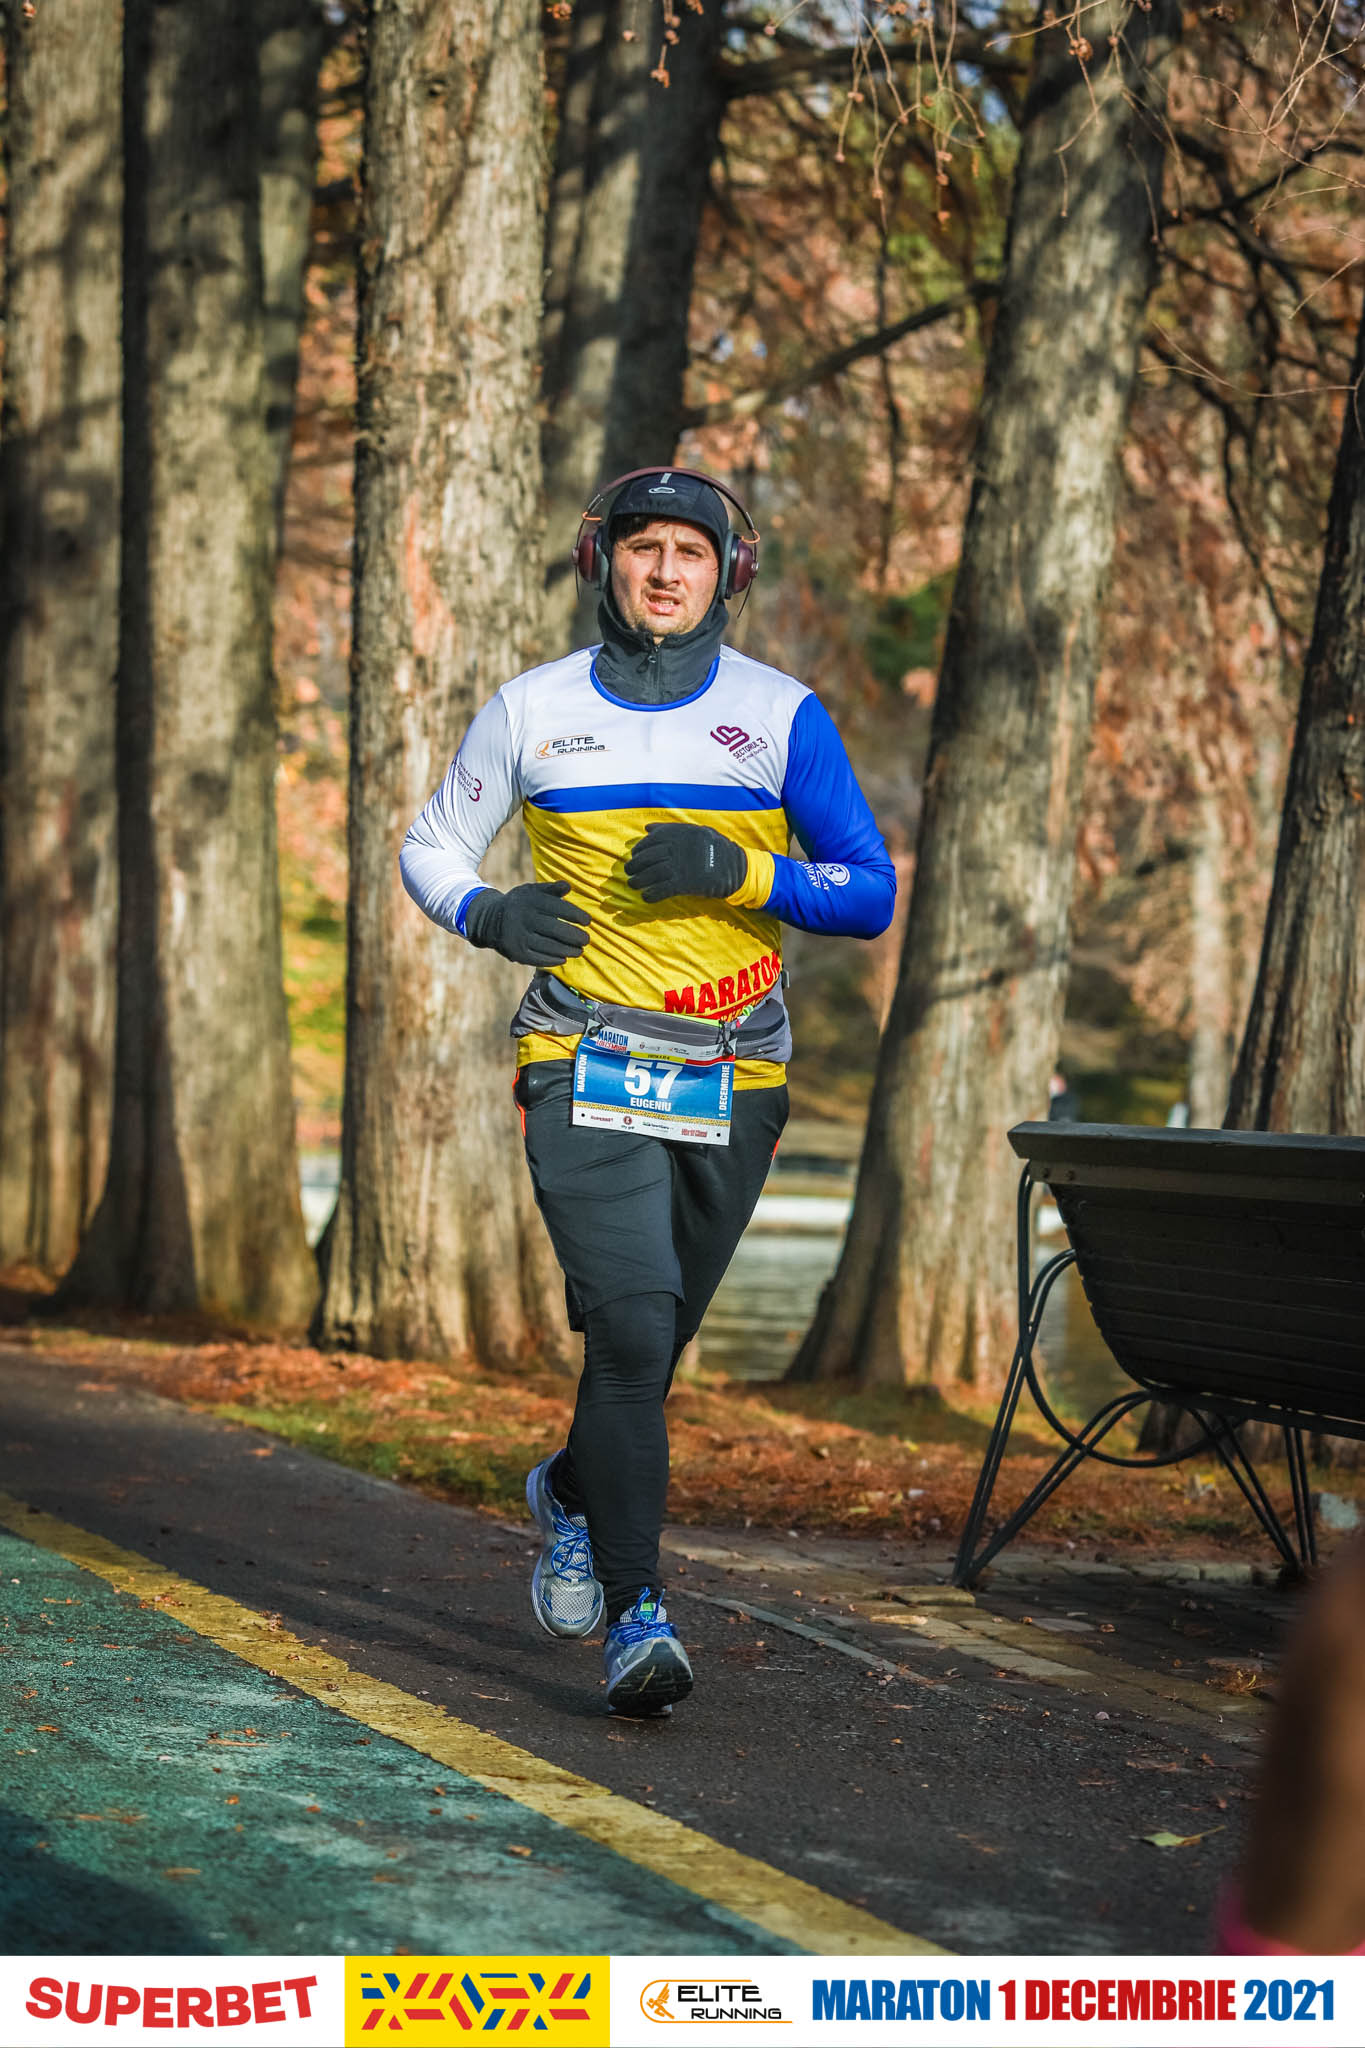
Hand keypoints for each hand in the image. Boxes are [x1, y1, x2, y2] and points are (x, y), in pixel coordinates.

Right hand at [463, 880, 590, 965]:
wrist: (490, 920)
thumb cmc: (520, 904)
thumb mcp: (531, 892)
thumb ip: (551, 889)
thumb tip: (569, 887)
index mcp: (529, 900)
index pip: (557, 907)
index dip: (575, 914)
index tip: (588, 921)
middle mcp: (523, 918)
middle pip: (555, 929)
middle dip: (574, 936)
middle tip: (587, 940)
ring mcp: (518, 937)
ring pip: (548, 946)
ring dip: (567, 950)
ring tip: (579, 950)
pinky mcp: (515, 952)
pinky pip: (538, 959)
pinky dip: (553, 959)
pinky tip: (564, 958)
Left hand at [624, 822, 746, 902]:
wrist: (735, 868)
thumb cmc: (716, 848)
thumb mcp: (696, 831)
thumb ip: (670, 829)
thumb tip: (647, 828)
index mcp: (680, 834)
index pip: (651, 840)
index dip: (640, 848)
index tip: (634, 855)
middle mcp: (678, 848)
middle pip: (648, 857)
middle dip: (635, 865)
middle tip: (628, 871)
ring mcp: (681, 866)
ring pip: (651, 874)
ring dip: (639, 881)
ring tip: (633, 884)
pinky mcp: (684, 883)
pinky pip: (662, 890)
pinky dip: (651, 895)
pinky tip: (646, 897)